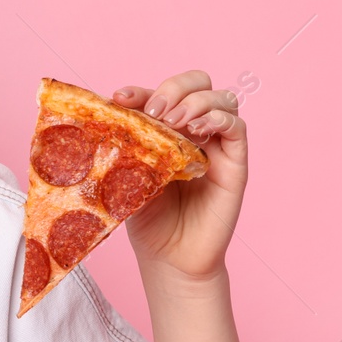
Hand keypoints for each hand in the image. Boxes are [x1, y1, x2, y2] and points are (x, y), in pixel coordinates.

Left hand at [110, 70, 245, 282]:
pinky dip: (219, 119)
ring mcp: (216, 145)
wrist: (168, 257)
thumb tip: (104, 116)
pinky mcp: (235, 163)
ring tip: (175, 122)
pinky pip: (237, 129)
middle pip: (198, 83)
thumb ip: (126, 146)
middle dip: (175, 88)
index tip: (120, 98)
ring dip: (196, 102)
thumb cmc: (148, 218)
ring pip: (222, 99)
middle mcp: (194, 131)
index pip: (160, 95)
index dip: (141, 90)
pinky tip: (198, 130)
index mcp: (166, 128)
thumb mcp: (127, 175)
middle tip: (156, 112)